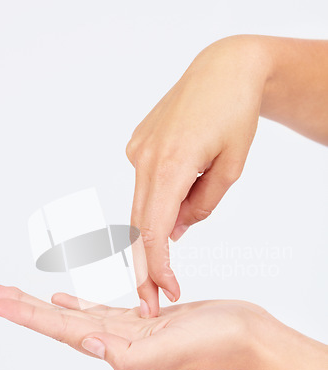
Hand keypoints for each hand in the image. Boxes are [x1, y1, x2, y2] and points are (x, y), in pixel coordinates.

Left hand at [0, 282, 263, 369]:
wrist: (243, 334)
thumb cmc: (214, 344)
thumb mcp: (170, 353)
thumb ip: (126, 356)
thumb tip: (88, 344)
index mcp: (116, 347)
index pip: (60, 328)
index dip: (26, 313)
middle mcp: (115, 340)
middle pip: (57, 321)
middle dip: (22, 304)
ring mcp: (127, 329)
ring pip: (75, 314)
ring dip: (44, 304)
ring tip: (17, 295)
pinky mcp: (142, 318)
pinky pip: (100, 310)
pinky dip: (79, 303)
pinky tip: (66, 298)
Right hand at [127, 35, 271, 315]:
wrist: (222, 69)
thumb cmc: (234, 114)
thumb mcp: (230, 169)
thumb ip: (200, 207)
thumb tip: (173, 232)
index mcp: (169, 165)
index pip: (153, 230)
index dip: (156, 267)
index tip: (165, 293)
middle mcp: (143, 159)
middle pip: (137, 225)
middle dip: (144, 266)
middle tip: (152, 299)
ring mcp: (137, 151)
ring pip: (140, 206)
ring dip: (151, 236)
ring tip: (169, 259)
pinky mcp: (136, 145)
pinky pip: (144, 186)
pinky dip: (156, 204)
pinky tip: (178, 196)